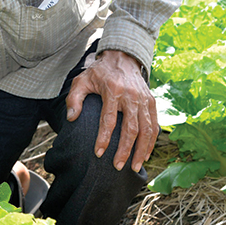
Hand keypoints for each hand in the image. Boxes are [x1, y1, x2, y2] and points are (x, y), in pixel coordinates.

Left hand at [66, 49, 156, 172]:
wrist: (122, 57)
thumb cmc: (99, 72)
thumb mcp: (81, 80)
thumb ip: (74, 99)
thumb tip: (71, 118)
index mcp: (113, 90)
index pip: (109, 119)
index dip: (104, 138)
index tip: (98, 154)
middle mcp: (131, 96)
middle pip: (131, 129)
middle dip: (125, 150)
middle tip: (116, 167)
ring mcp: (144, 99)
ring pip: (147, 130)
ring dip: (142, 150)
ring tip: (135, 167)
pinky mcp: (152, 102)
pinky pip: (154, 125)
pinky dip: (152, 142)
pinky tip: (146, 155)